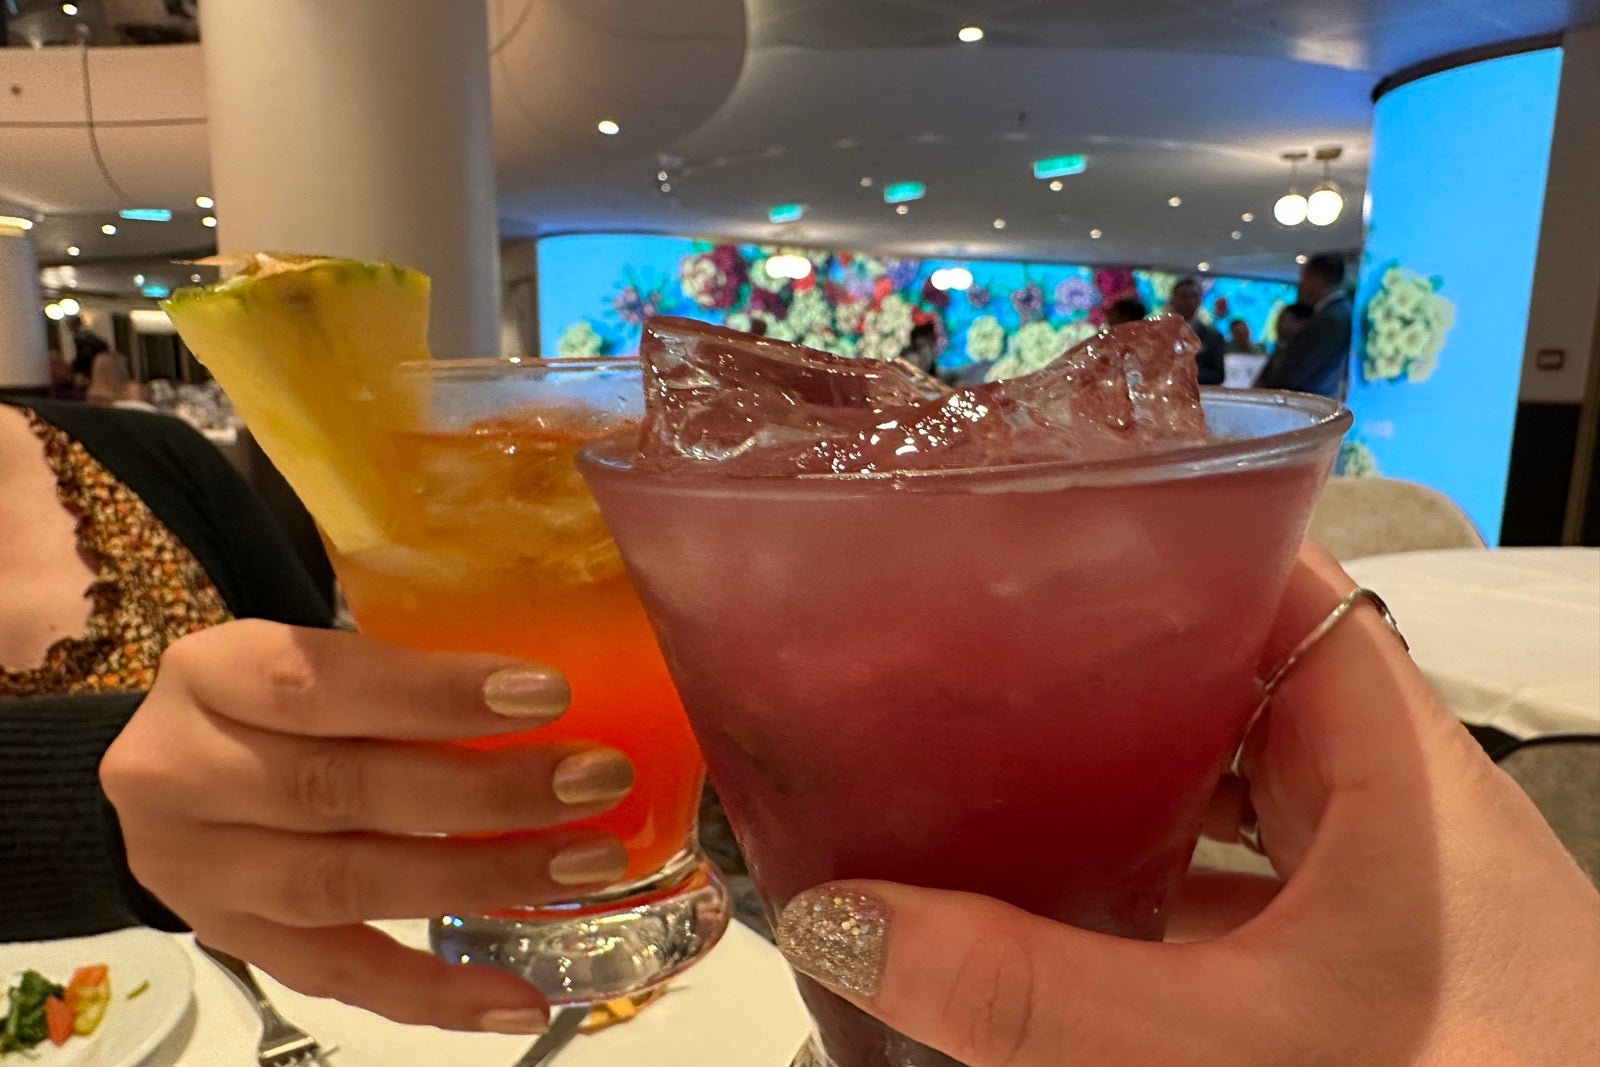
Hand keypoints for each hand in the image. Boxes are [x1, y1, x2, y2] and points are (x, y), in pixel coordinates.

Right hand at [102, 620, 634, 1034]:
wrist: (174, 775)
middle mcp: (186, 772)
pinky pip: (338, 975)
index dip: (435, 694)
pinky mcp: (234, 941)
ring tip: (584, 865)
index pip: (320, 682)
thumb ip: (406, 673)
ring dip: (479, 881)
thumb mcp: (318, 657)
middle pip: (344, 791)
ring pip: (345, 886)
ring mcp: (200, 870)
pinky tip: (519, 998)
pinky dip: (435, 993)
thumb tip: (557, 698)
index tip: (546, 695)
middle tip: (595, 779)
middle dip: (485, 793)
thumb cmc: (278, 703)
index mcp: (213, 674)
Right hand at [775, 544, 1599, 1064]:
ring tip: (992, 766)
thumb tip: (845, 924)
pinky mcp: (1364, 953)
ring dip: (1123, 779)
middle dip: (1100, 668)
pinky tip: (1070, 907)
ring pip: (1228, 782)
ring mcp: (1380, 878)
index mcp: (1391, 752)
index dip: (1151, 541)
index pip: (1267, 576)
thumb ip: (1029, 995)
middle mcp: (1391, 792)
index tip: (1028, 538)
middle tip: (968, 658)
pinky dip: (1155, 876)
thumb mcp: (1223, 1046)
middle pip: (1226, 674)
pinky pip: (1237, 877)